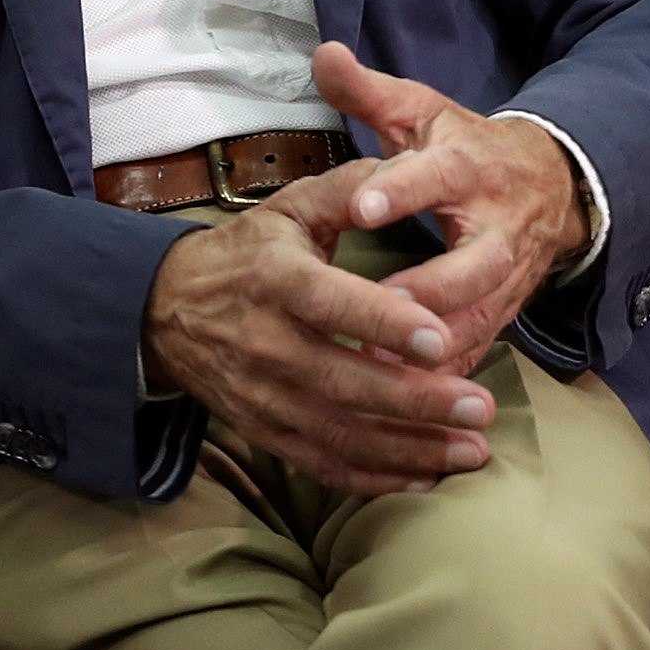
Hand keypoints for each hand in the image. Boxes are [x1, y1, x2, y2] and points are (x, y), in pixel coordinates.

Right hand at [140, 156, 496, 493]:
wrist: (167, 308)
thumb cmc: (245, 253)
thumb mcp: (288, 209)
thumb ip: (346, 192)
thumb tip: (399, 171)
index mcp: (274, 277)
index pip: (331, 304)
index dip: (384, 324)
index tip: (439, 337)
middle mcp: (265, 340)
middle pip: (344, 381)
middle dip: (418, 401)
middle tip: (482, 407)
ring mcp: (263, 394)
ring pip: (341, 432)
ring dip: (411, 446)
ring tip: (474, 450)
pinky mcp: (264, 430)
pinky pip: (323, 464)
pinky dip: (376, 477)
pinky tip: (426, 475)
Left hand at [314, 42, 588, 378]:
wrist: (549, 184)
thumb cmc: (463, 145)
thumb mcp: (419, 109)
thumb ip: (367, 90)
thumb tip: (323, 53)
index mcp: (467, 167)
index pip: (432, 176)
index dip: (398, 192)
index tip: (361, 208)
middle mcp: (495, 225)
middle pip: (472, 264)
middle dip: (430, 288)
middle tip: (380, 307)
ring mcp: (507, 274)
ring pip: (480, 315)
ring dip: (436, 344)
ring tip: (383, 366)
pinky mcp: (505, 309)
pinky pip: (481, 347)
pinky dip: (449, 373)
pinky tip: (410, 399)